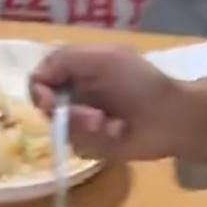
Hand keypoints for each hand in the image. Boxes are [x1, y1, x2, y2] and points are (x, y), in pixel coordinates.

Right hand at [30, 48, 206, 164]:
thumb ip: (63, 60)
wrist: (170, 117)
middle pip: (47, 110)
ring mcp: (84, 122)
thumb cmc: (140, 82)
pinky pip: (80, 148)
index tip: (51, 101)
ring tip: (111, 126)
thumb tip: (36, 82)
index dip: (41, 92)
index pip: (39, 81)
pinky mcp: (94, 146)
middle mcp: (76, 96)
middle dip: (69, 116)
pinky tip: (117, 136)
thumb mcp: (102, 58)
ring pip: (62, 131)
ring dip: (87, 129)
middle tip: (94, 117)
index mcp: (76, 71)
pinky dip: (98, 141)